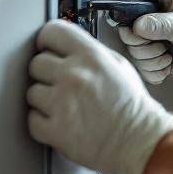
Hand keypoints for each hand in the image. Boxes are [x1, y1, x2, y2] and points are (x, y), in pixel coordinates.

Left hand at [26, 19, 172, 173]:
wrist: (140, 142)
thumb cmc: (132, 107)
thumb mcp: (119, 65)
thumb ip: (90, 52)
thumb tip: (68, 47)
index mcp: (91, 56)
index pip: (51, 32)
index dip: (47, 41)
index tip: (46, 48)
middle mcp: (74, 75)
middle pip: (36, 63)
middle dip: (47, 74)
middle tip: (61, 84)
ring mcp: (62, 103)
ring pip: (32, 92)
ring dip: (45, 100)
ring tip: (66, 106)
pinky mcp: (55, 130)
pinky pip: (32, 120)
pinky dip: (43, 124)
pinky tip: (62, 122)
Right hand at [102, 0, 172, 88]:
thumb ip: (164, 25)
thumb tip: (139, 26)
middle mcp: (150, 8)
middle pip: (124, 23)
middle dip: (142, 41)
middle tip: (161, 46)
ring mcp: (144, 28)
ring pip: (130, 45)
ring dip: (150, 56)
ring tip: (168, 54)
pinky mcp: (143, 47)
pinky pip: (136, 62)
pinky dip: (153, 67)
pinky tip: (167, 63)